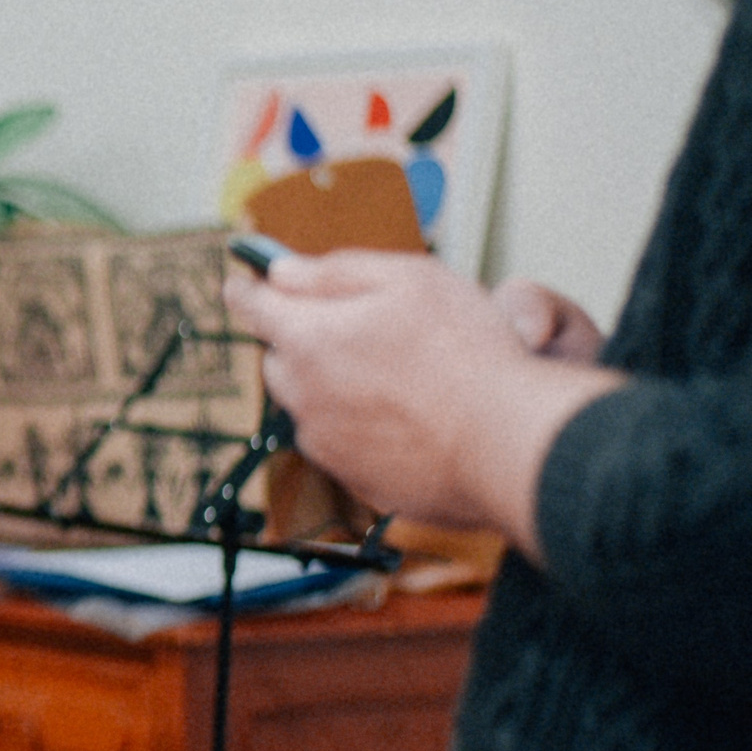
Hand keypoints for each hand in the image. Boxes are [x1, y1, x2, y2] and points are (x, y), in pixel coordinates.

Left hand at [224, 251, 621, 549]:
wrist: (509, 444)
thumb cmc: (468, 358)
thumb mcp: (409, 280)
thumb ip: (335, 272)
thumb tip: (284, 271)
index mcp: (308, 339)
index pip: (252, 307)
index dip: (248, 289)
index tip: (242, 283)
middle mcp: (304, 396)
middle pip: (280, 358)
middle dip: (303, 340)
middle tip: (354, 329)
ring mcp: (327, 444)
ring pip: (310, 404)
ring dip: (334, 386)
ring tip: (396, 377)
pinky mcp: (355, 479)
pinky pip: (343, 444)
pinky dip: (361, 428)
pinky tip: (408, 417)